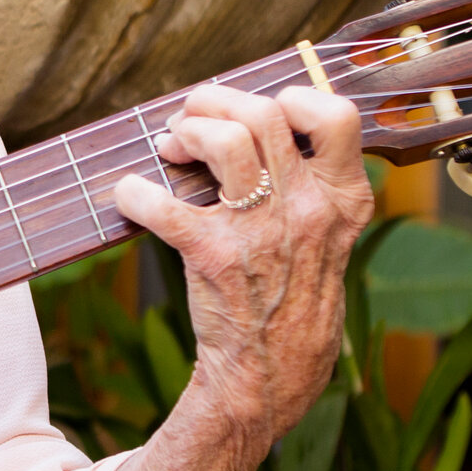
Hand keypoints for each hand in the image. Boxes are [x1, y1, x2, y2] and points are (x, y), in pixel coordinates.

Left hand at [115, 84, 371, 450]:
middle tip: (187, 123)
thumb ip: (306, 185)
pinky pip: (162, 203)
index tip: (258, 111)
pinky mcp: (214, 257)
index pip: (336, 117)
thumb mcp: (324, 238)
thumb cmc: (290, 295)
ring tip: (168, 148)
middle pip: (262, 114)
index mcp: (341, 199)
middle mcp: (307, 209)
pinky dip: (134, 193)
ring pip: (224, 141)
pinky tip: (130, 196)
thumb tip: (252, 126)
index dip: (290, 97)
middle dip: (212, 104)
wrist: (270, 373)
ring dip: (184, 133)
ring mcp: (262, 232)